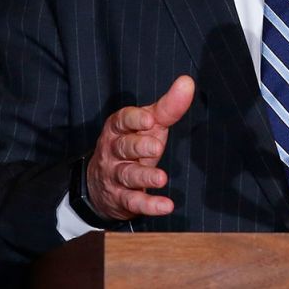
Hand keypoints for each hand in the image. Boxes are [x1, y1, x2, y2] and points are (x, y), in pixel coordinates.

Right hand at [84, 75, 194, 220]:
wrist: (101, 182)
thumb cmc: (132, 144)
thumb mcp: (148, 124)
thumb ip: (167, 106)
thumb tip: (187, 82)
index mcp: (118, 128)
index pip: (122, 120)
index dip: (134, 119)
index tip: (149, 119)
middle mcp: (113, 151)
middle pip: (124, 147)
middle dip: (138, 147)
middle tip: (156, 148)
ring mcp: (115, 175)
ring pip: (127, 174)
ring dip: (144, 176)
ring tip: (161, 178)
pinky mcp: (122, 198)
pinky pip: (134, 201)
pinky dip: (149, 205)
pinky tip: (166, 206)